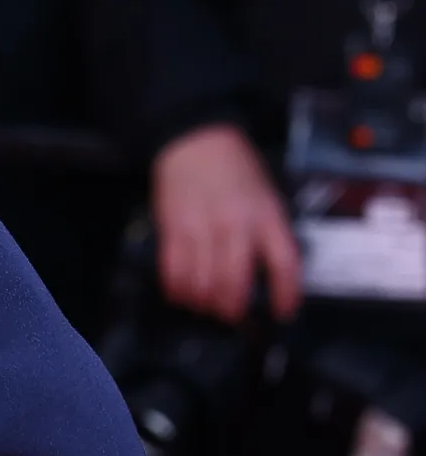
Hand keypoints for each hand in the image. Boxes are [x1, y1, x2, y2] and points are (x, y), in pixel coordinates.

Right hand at [153, 122, 302, 322]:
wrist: (195, 139)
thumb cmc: (238, 169)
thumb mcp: (268, 198)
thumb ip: (269, 235)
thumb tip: (265, 277)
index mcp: (266, 217)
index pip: (284, 266)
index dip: (285, 296)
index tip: (282, 312)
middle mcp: (235, 226)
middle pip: (234, 285)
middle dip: (233, 310)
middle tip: (234, 315)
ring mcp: (200, 228)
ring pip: (201, 285)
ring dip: (204, 304)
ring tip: (207, 305)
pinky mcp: (171, 228)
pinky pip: (172, 271)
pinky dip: (177, 290)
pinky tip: (182, 293)